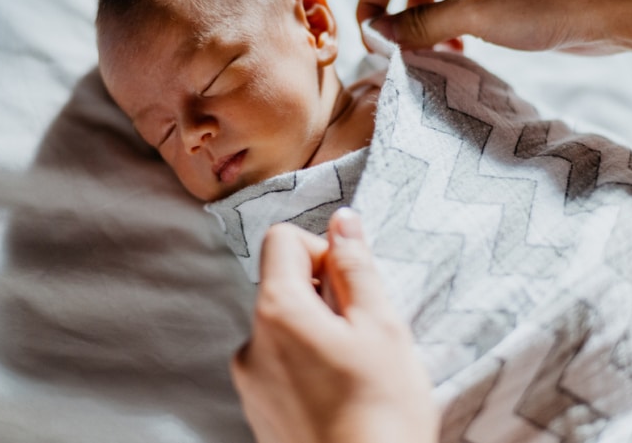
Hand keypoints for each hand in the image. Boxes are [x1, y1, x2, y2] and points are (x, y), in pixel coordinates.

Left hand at [230, 208, 438, 442]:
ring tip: (356, 370)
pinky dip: (306, 365)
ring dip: (317, 332)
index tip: (352, 286)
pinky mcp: (257, 410)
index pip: (281, 240)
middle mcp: (251, 342)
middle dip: (324, 295)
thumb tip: (342, 220)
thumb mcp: (381, 326)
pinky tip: (340, 394)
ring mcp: (250, 380)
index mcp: (277, 311)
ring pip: (284, 327)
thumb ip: (356, 266)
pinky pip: (280, 364)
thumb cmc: (382, 411)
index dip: (322, 251)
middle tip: (364, 333)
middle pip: (282, 284)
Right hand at [357, 0, 631, 79]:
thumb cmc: (542, 2)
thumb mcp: (472, 16)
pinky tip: (455, 52)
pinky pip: (449, 3)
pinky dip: (440, 26)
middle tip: (387, 40)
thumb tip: (379, 34)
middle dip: (385, 2)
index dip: (370, 4)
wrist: (604, 5)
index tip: (374, 45)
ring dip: (416, 20)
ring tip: (428, 53)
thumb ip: (420, 24)